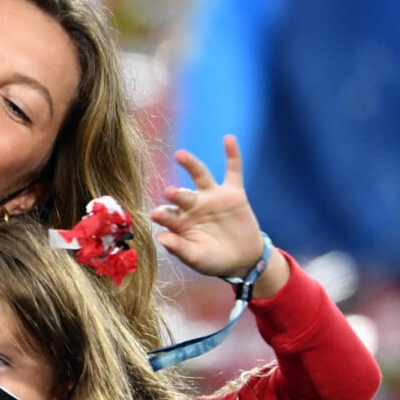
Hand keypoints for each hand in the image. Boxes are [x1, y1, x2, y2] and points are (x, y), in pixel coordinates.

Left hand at [150, 135, 267, 279]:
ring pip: (200, 176)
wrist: (242, 259)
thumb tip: (160, 238)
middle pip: (182, 195)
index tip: (156, 215)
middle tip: (169, 192)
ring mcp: (212, 197)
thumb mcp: (196, 257)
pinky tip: (228, 139)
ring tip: (180, 155)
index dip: (163, 215)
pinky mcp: (233, 193)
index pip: (168, 215)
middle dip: (176, 194)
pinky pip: (233, 170)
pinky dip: (232, 155)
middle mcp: (193, 206)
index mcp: (179, 222)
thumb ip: (179, 248)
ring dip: (191, 164)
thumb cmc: (213, 260)